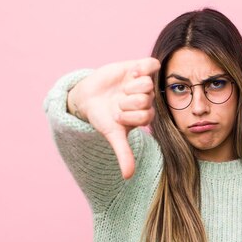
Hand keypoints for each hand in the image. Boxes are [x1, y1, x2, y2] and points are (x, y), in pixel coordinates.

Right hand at [67, 57, 160, 179]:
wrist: (89, 96)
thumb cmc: (102, 117)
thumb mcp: (112, 135)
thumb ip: (123, 153)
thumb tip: (128, 176)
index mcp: (145, 116)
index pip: (146, 116)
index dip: (128, 115)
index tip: (117, 115)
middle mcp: (148, 100)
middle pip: (146, 99)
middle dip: (126, 101)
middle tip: (118, 101)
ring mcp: (145, 84)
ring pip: (148, 84)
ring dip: (129, 87)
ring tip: (121, 88)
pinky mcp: (140, 67)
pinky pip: (152, 65)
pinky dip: (140, 68)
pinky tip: (130, 73)